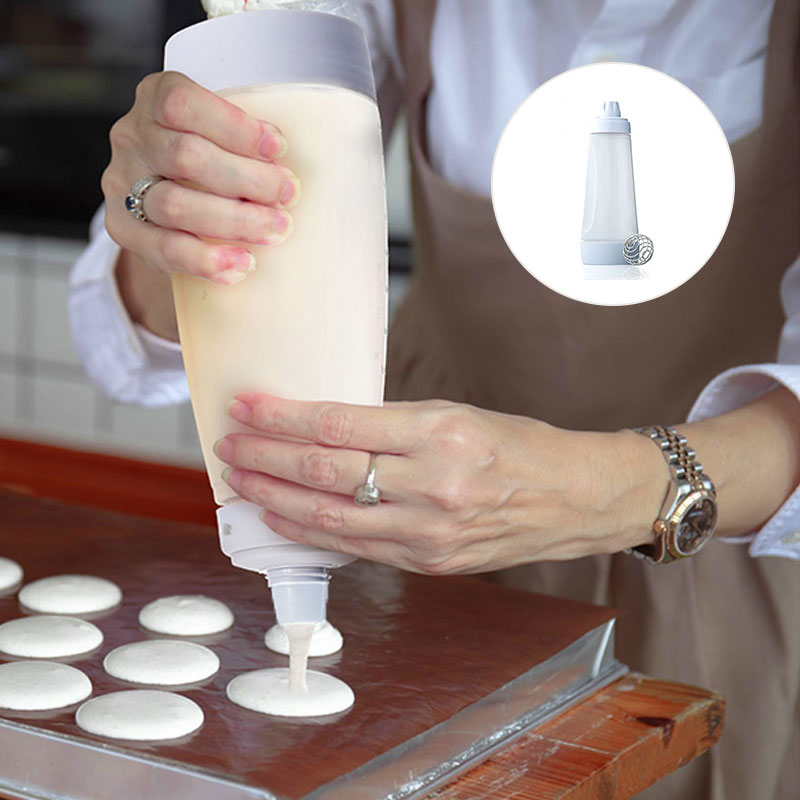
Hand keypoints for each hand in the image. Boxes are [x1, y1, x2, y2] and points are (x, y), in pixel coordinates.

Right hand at [102, 71, 298, 285]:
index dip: (235, 127)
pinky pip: (163, 249)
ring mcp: (122, 184)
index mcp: (155, 99)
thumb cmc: (210, 160)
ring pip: (176, 205)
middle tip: (287, 195)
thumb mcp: (221, 134)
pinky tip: (242, 264)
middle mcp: (132, 138)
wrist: (167, 204)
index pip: (183, 103)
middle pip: (187, 156)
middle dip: (246, 179)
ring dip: (234, 220)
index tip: (278, 149)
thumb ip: (245, 141)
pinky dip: (207, 260)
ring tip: (275, 231)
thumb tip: (298, 171)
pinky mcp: (123, 229)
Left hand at [215, 394, 668, 574]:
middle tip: (228, 445)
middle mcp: (433, 484)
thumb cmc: (519, 447)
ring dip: (275, 498)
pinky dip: (310, 533)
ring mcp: (430, 532)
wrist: (573, 498)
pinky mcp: (429, 562)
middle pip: (325, 471)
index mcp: (440, 432)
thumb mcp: (456, 414)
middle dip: (266, 458)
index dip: (283, 417)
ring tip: (240, 481)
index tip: (247, 407)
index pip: (339, 424)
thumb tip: (322, 428)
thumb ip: (391, 426)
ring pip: (330, 516)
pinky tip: (280, 519)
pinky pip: (356, 547)